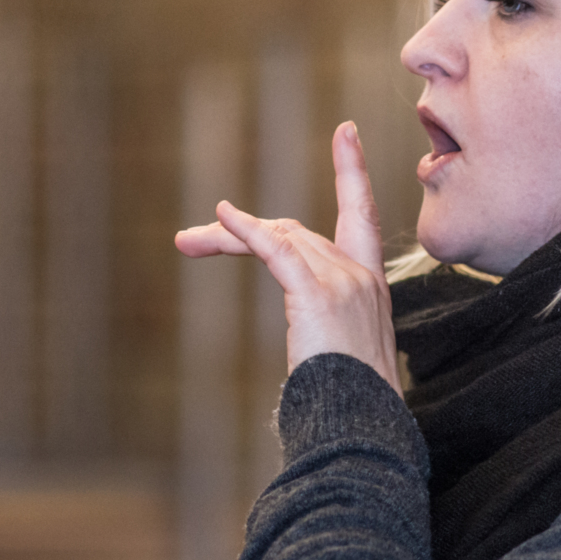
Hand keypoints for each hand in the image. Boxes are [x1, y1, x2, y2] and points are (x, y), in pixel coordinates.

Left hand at [175, 121, 400, 394]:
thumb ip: (326, 330)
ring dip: (227, 238)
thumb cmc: (353, 407)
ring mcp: (345, 281)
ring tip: (187, 242)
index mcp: (373, 289)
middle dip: (244, 232)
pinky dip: (247, 230)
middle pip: (296, 232)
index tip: (345, 132)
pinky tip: (222, 216)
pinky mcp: (320, 292)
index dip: (352, 173)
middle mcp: (362, 276)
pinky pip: (277, 249)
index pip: (361, 217)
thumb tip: (309, 339)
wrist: (362, 427)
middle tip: (192, 240)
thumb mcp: (343, 358)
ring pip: (279, 239)